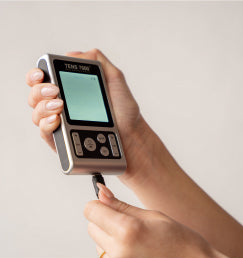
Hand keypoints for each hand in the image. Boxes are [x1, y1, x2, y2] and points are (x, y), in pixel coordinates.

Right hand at [26, 49, 154, 179]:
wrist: (130, 133)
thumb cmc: (123, 109)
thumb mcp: (114, 78)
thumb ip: (97, 61)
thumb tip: (73, 55)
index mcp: (69, 90)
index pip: (44, 80)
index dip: (37, 75)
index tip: (41, 74)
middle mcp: (60, 105)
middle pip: (36, 96)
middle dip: (40, 90)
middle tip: (54, 90)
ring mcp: (59, 123)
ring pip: (37, 113)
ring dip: (43, 106)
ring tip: (60, 105)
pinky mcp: (61, 140)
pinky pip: (45, 132)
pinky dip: (47, 124)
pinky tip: (57, 119)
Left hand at [84, 184, 231, 257]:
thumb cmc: (178, 241)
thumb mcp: (151, 215)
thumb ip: (120, 205)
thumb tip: (101, 192)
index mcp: (127, 231)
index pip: (91, 211)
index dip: (99, 203)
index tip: (106, 202)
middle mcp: (118, 251)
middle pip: (92, 226)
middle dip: (104, 219)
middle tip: (125, 219)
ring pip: (97, 241)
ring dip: (108, 235)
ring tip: (133, 236)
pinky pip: (105, 255)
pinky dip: (113, 248)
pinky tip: (132, 247)